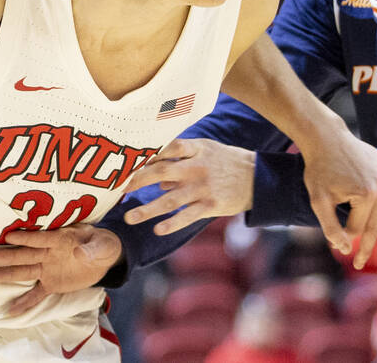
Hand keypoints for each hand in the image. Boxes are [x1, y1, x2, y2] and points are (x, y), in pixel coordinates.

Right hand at [0, 225, 122, 315]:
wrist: (104, 257)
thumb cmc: (101, 244)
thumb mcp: (102, 245)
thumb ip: (92, 249)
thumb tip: (80, 253)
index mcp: (61, 239)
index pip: (40, 238)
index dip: (26, 238)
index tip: (9, 237)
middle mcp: (49, 253)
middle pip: (27, 255)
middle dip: (10, 256)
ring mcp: (48, 269)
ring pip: (26, 272)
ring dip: (10, 275)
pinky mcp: (51, 284)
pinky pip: (36, 294)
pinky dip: (25, 302)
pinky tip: (12, 310)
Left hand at [121, 138, 254, 233]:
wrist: (258, 178)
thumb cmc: (225, 162)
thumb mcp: (206, 152)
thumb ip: (180, 161)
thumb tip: (157, 179)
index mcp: (197, 149)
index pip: (168, 147)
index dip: (148, 153)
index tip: (127, 160)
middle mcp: (198, 167)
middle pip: (162, 171)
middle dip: (138, 180)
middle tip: (118, 188)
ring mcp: (204, 187)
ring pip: (171, 200)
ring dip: (148, 209)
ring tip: (129, 218)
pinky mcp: (211, 205)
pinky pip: (188, 216)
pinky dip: (172, 223)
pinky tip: (158, 229)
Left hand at [300, 131, 376, 268]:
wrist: (327, 138)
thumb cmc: (319, 169)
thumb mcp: (318, 201)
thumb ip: (330, 227)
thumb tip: (345, 250)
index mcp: (366, 195)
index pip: (358, 228)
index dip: (346, 238)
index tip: (337, 246)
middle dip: (368, 248)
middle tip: (360, 266)